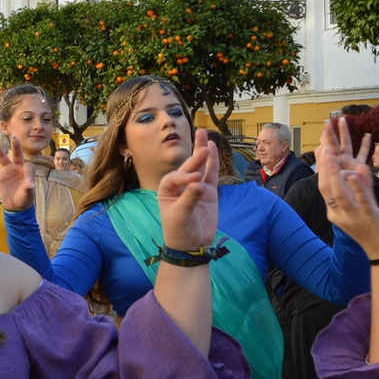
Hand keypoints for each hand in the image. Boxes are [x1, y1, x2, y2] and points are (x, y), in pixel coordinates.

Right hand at [0, 133, 34, 210]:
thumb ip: (29, 187)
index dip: (27, 171)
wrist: (15, 206)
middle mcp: (17, 167)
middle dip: (15, 146)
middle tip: (14, 136)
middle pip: (16, 154)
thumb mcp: (28, 194)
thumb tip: (30, 183)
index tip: (28, 182)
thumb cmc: (24, 199)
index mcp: (27, 171)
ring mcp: (8, 170)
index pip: (27, 165)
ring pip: (2, 156)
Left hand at [157, 128, 219, 251]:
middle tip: (202, 141)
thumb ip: (189, 199)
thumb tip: (200, 184)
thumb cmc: (179, 231)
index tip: (195, 181)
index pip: (175, 177)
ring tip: (203, 133)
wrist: (191, 245)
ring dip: (202, 151)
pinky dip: (212, 162)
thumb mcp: (180, 216)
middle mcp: (181, 185)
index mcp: (167, 190)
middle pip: (188, 166)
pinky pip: (211, 174)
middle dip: (194, 155)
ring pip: (200, 167)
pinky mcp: (209, 192)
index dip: (185, 176)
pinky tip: (212, 148)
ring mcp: (196, 187)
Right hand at [317, 117, 378, 256]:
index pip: (323, 188)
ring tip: (332, 156)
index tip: (323, 152)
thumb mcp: (361, 209)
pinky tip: (355, 174)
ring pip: (338, 193)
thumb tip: (357, 169)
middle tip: (324, 148)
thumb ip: (360, 190)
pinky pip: (360, 201)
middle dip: (325, 167)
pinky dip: (357, 187)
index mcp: (334, 214)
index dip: (322, 169)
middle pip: (326, 188)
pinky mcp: (368, 218)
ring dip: (334, 173)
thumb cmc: (374, 232)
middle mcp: (339, 215)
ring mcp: (353, 217)